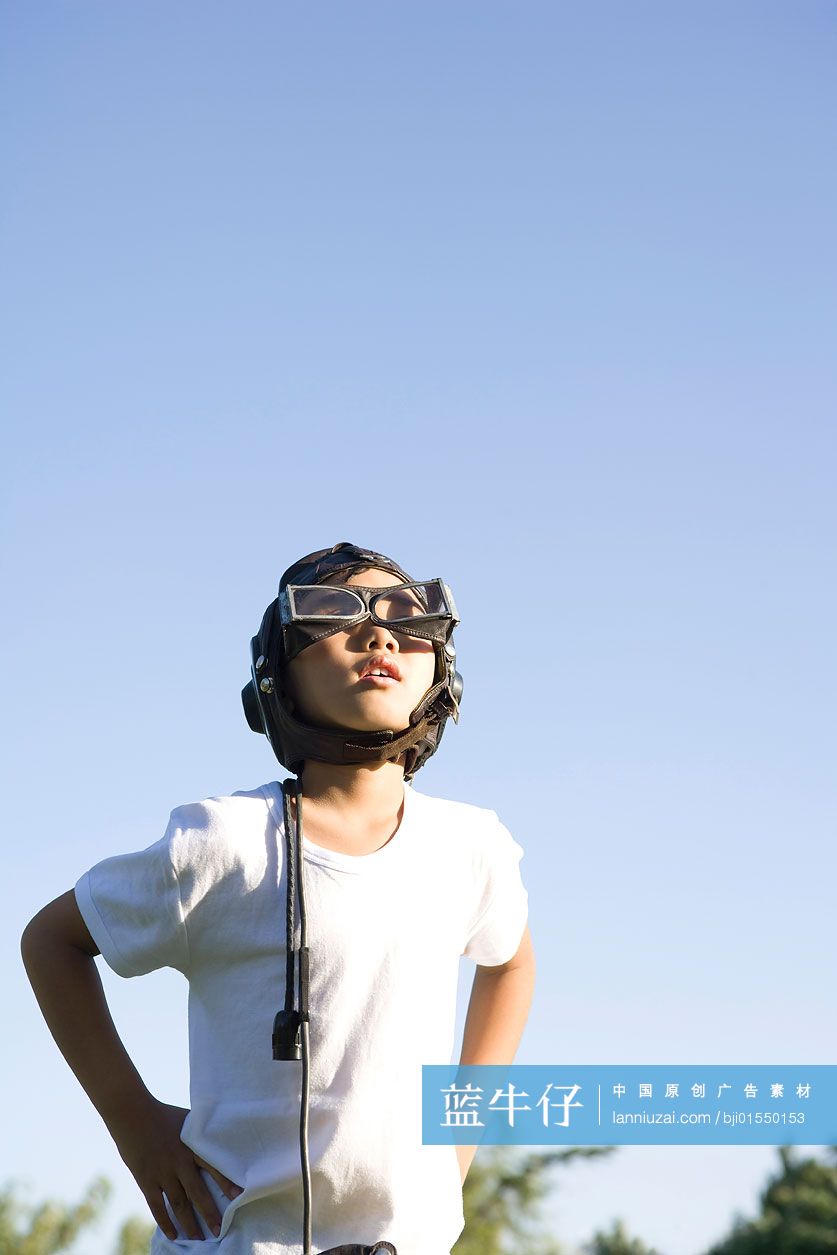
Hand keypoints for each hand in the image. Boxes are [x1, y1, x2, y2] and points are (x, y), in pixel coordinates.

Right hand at [108, 1096, 242, 1240]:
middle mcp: (179, 1161)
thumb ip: (202, 1132)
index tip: (239, 1196)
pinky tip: (173, 1234)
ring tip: (199, 1238)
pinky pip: (157, 1206)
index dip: (226, 1181)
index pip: (214, 1166)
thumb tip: (221, 1134)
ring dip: (189, 1223)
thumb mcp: (187, 1119)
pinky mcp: (146, 1179)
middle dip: (209, 1212)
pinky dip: (165, 1222)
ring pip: (179, 1203)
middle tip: (219, 1230)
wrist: (133, 1113)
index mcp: (192, 1145)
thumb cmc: (163, 1114)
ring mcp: (162, 1172)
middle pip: (197, 1192)